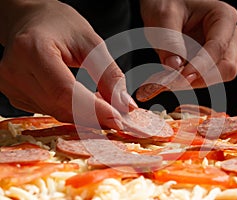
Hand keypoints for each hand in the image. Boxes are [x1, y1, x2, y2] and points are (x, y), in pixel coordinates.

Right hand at [0, 0, 136, 128]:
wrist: (32, 21)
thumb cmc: (61, 25)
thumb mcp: (91, 43)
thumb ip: (109, 75)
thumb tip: (125, 106)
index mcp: (32, 49)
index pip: (65, 91)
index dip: (93, 109)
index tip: (118, 119)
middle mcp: (15, 70)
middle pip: (60, 106)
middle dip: (93, 116)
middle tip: (118, 116)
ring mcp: (10, 85)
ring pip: (56, 112)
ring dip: (83, 114)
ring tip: (103, 104)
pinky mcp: (15, 94)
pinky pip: (48, 110)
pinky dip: (71, 110)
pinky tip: (83, 102)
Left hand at [140, 0, 236, 87]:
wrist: (164, 4)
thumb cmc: (167, 2)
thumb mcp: (163, 16)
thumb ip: (169, 40)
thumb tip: (174, 67)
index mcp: (223, 17)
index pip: (218, 48)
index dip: (201, 67)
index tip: (182, 77)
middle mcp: (228, 35)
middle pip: (226, 68)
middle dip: (202, 78)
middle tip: (174, 82)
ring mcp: (222, 50)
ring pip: (219, 76)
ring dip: (195, 82)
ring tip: (170, 79)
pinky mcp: (211, 61)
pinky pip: (207, 78)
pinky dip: (190, 82)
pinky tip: (174, 78)